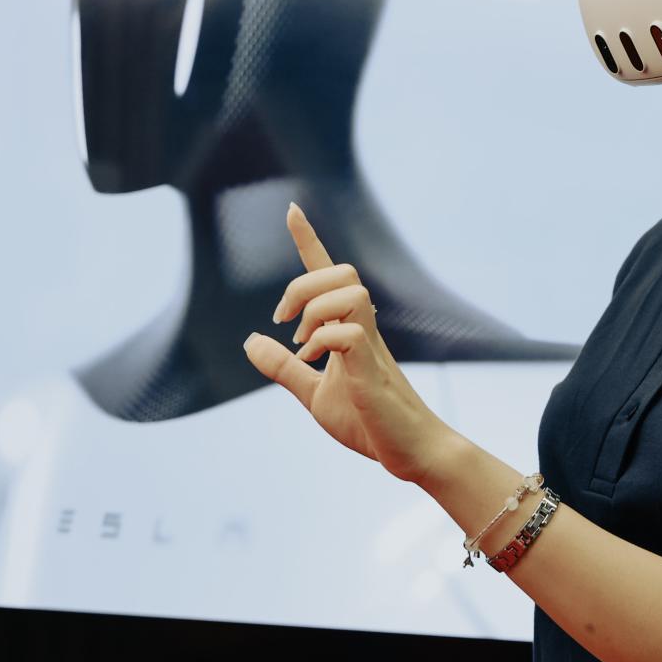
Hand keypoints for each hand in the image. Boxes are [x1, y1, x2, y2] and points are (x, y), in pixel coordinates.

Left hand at [242, 201, 460, 485]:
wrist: (411, 452)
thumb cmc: (369, 422)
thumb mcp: (314, 394)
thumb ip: (284, 368)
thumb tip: (249, 340)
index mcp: (350, 329)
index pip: (328, 273)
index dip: (308, 239)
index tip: (292, 209)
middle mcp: (364, 327)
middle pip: (342, 270)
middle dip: (302, 285)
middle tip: (283, 323)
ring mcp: (371, 346)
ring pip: (349, 291)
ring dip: (314, 310)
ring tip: (303, 344)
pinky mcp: (372, 370)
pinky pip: (348, 333)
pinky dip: (321, 341)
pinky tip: (312, 362)